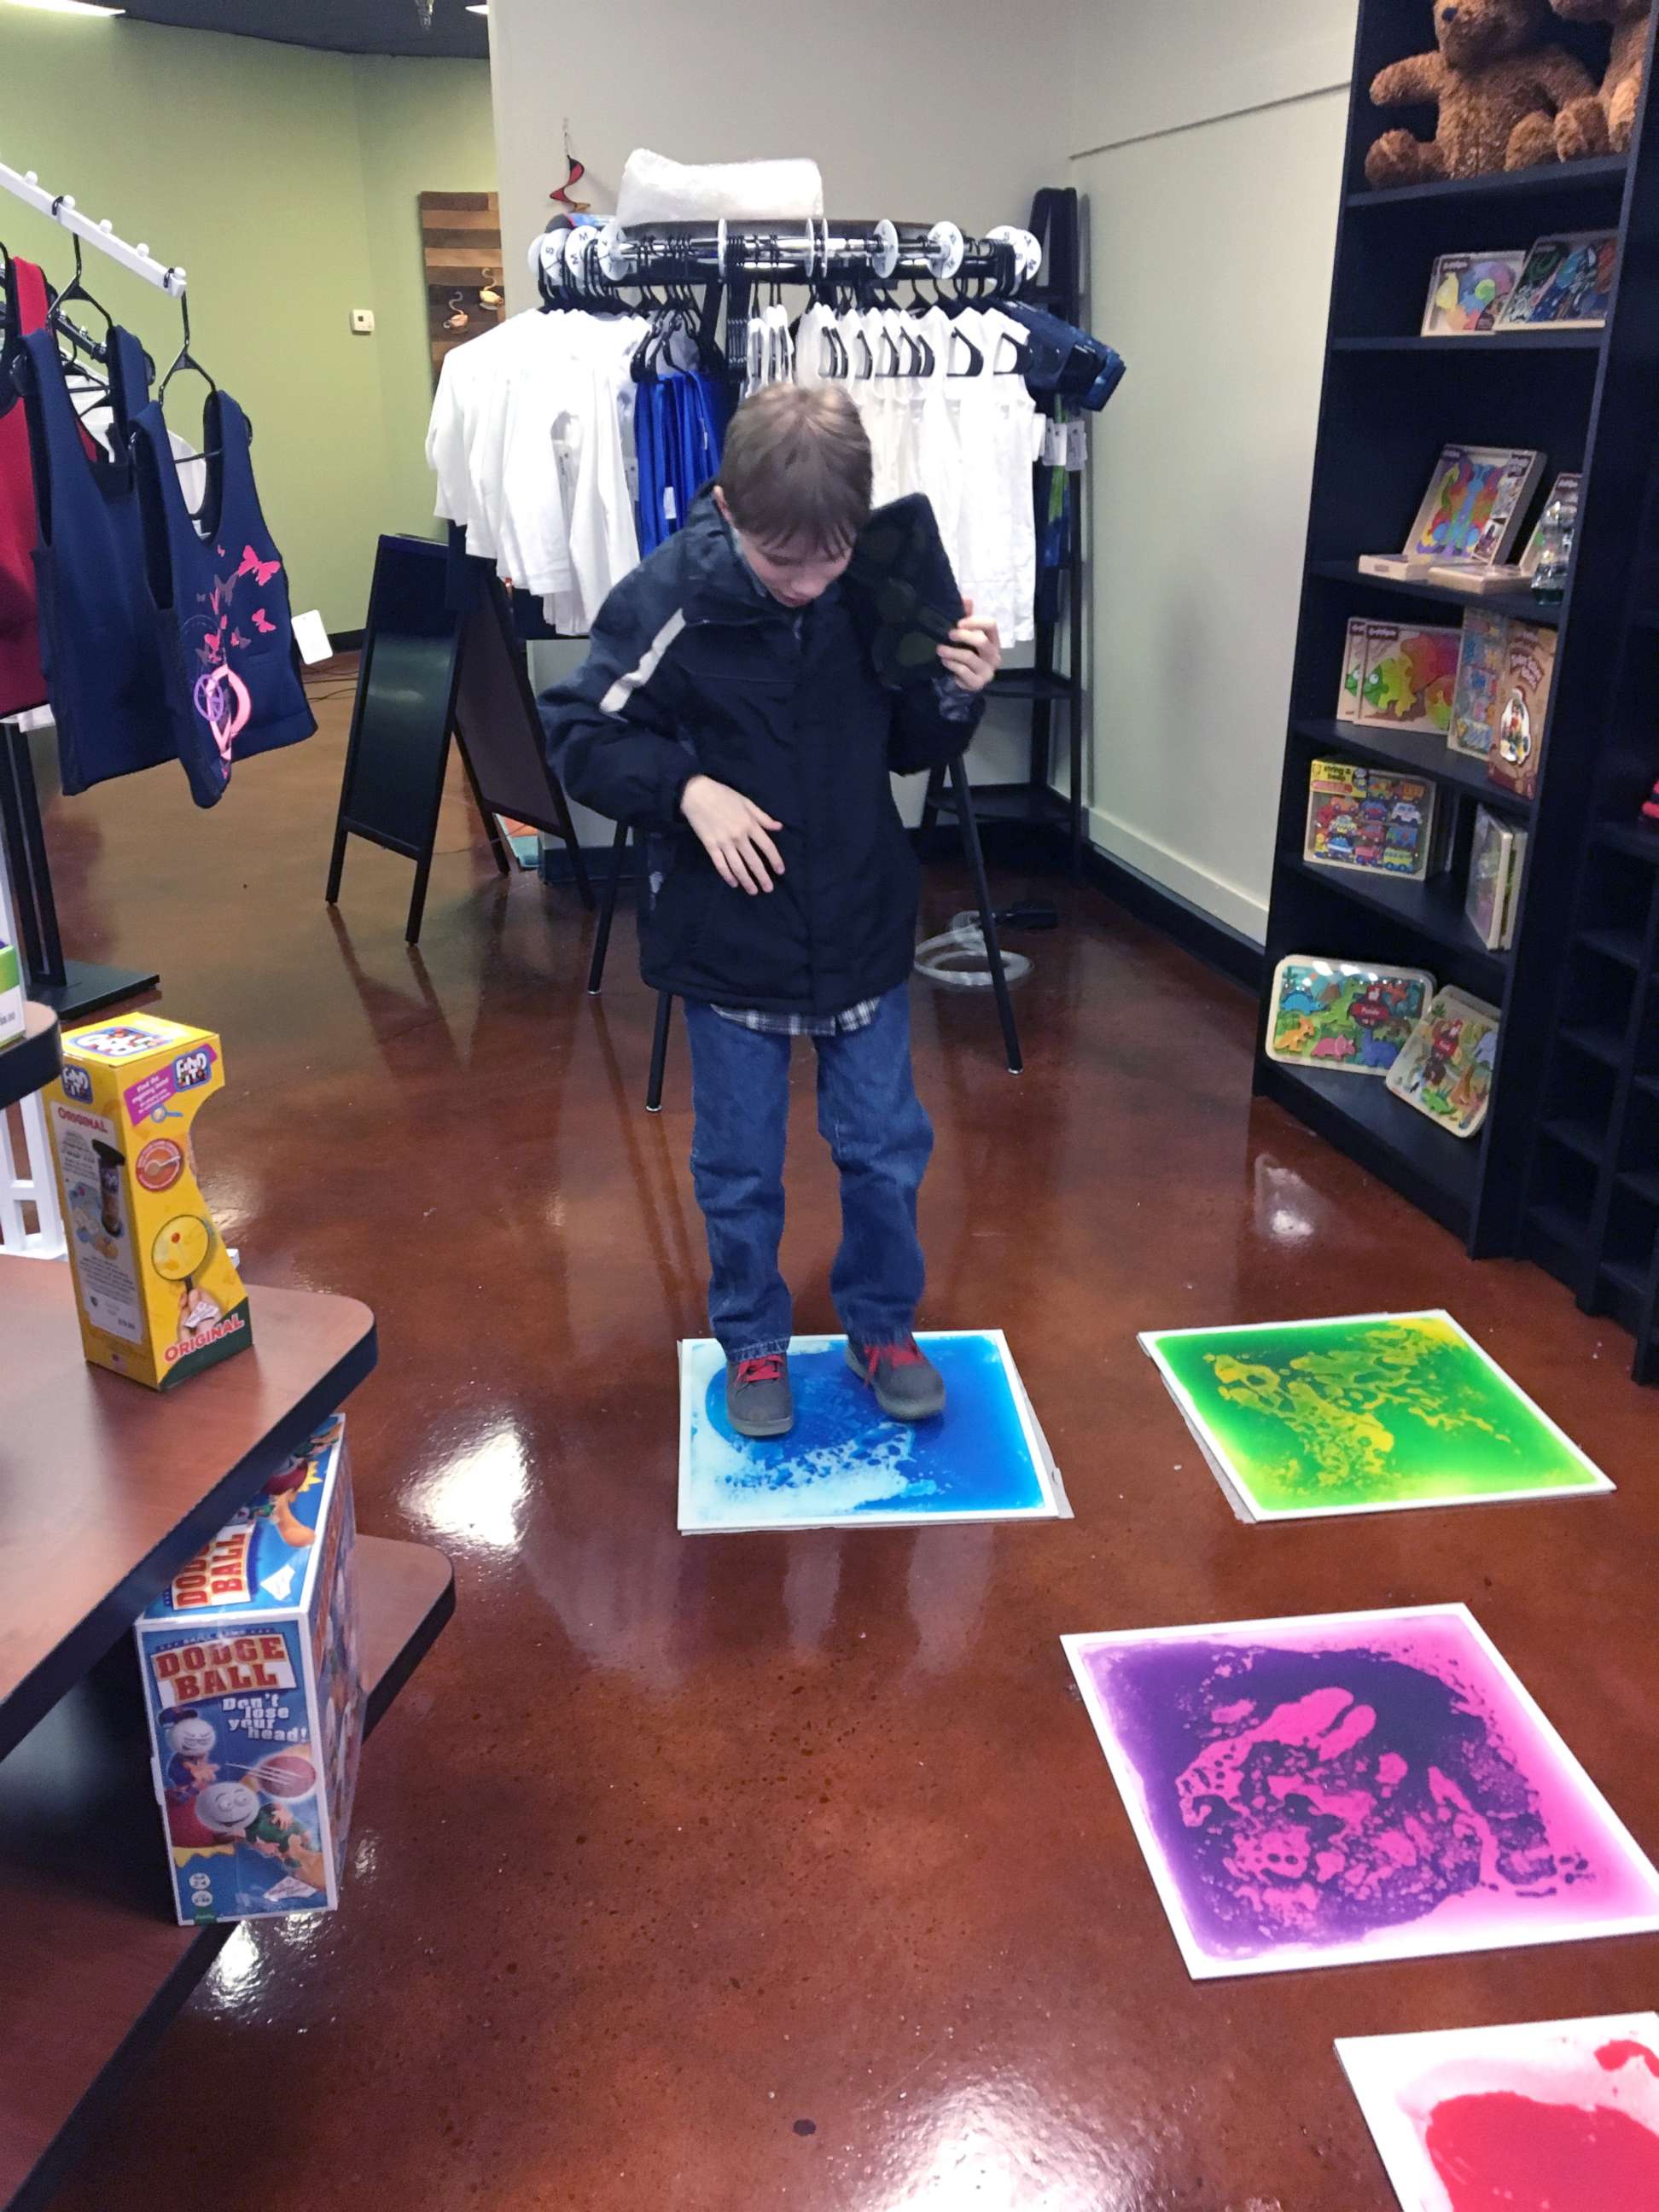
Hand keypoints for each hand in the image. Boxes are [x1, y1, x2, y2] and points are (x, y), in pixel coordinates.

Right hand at [681, 774, 784, 894]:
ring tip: (753, 891)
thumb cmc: (723, 795)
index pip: (767, 846)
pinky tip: (733, 883)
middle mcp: (739, 836)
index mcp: (749, 824)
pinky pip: (720, 864)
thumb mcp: (746, 802)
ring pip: (738, 867)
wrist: (696, 793)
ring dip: (747, 881)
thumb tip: (779, 827)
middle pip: (754, 861)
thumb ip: (762, 817)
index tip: (780, 871)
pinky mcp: (710, 846)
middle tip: (768, 889)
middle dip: (762, 877)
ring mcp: (724, 842)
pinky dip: (727, 875)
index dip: (775, 860)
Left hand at [937, 598, 1001, 693]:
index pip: (991, 625)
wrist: (964, 681)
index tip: (959, 623)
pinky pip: (964, 671)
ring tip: (940, 649)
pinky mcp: (978, 683)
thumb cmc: (967, 653)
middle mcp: (994, 655)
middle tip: (949, 635)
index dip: (975, 621)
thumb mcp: (967, 635)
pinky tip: (945, 661)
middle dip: (963, 636)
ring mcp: (988, 671)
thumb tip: (966, 598)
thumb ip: (967, 617)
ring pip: (970, 657)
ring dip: (952, 652)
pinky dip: (952, 664)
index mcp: (994, 640)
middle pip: (982, 641)